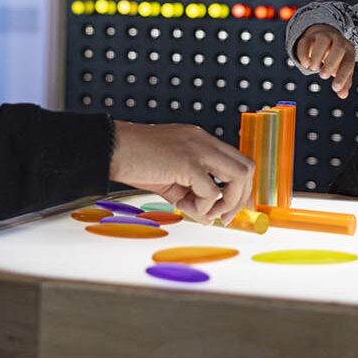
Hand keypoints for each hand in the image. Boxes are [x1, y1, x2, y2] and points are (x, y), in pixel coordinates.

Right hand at [110, 121, 254, 223]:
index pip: (238, 161)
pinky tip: (184, 206)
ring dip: (228, 202)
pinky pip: (211, 191)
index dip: (242, 188)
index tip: (234, 208)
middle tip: (226, 217)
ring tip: (205, 213)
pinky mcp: (187, 163)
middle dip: (241, 197)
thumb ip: (191, 193)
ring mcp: (198, 149)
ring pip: (238, 176)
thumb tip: (208, 216)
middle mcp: (204, 141)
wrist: (110, 148)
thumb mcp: (170, 178)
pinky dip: (203, 206)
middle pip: (247, 168)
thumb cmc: (134, 161)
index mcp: (201, 141)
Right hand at [294, 24, 356, 96]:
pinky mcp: (309, 37)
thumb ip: (344, 82)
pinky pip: (305, 42)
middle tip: (323, 76)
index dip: (343, 76)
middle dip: (331, 63)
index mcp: (348, 50)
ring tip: (313, 68)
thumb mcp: (342, 69)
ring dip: (317, 56)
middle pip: (338, 48)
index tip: (335, 88)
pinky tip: (305, 64)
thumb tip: (343, 95)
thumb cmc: (337, 57)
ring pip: (322, 41)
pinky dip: (304, 54)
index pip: (348, 62)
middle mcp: (338, 41)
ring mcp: (323, 37)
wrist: (326, 38)